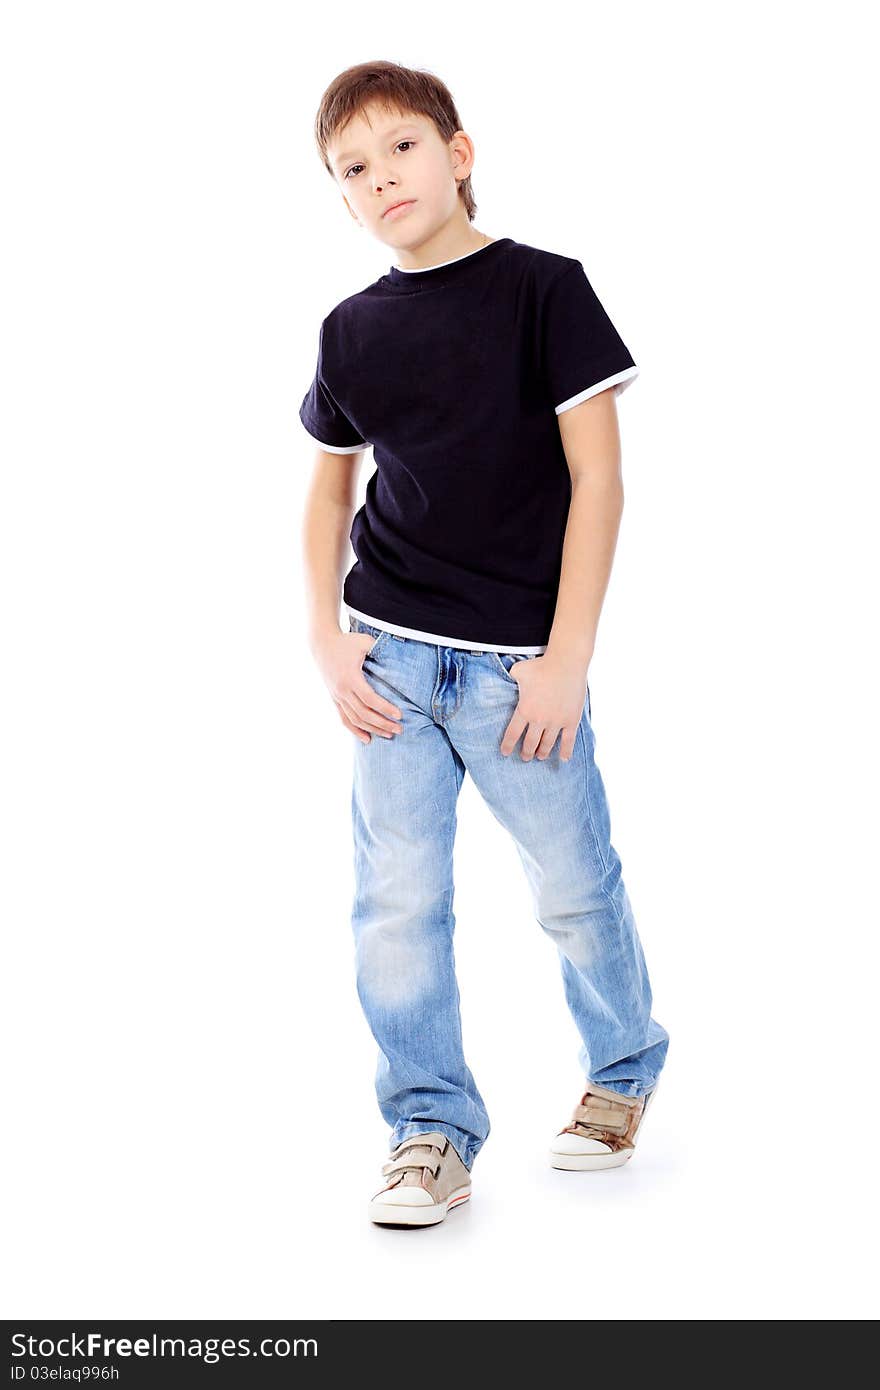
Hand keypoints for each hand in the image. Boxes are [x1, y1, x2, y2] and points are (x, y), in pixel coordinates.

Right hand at [312, 629, 403, 744]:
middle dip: (382, 723)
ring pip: (355, 720)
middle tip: (399, 729)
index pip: (370, 699)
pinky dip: (355, 730)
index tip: (400, 715)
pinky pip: (344, 719)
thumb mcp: (364, 641)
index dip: (385, 708)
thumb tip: (401, 655)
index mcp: (350, 677)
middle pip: (364, 713)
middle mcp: (342, 690)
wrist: (321, 643)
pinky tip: (367, 739)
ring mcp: (337, 696)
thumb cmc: (346, 641)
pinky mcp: (335, 699)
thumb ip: (380, 649)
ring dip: (372, 729)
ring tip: (389, 735)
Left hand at [500, 654, 587, 761]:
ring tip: (540, 756)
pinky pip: (568, 741)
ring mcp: (556, 722)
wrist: (566, 663)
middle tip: (525, 757)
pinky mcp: (571, 720)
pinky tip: (563, 759)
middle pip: (530, 744)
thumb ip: (510, 678)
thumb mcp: (518, 670)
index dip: (508, 746)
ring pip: (548, 744)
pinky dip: (565, 751)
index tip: (505, 752)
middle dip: (526, 753)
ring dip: (542, 753)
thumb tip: (505, 676)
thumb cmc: (541, 665)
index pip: (512, 734)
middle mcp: (539, 720)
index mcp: (524, 710)